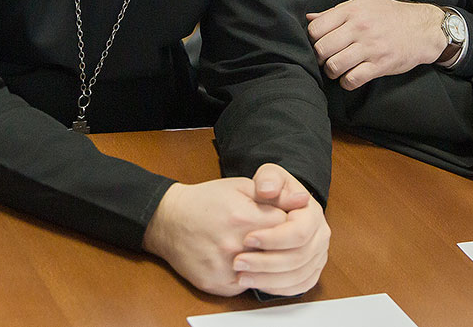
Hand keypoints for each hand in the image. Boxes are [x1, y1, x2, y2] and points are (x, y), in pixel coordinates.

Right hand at [143, 177, 285, 295]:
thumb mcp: (240, 187)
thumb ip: (273, 194)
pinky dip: (251, 276)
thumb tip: (303, 199)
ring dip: (269, 264)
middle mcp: (235, 245)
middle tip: (278, 240)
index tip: (289, 223)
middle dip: (282, 247)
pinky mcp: (216, 284)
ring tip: (265, 252)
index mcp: (244, 217)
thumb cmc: (205, 201)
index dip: (292, 226)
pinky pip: (246, 285)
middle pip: (279, 254)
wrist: (168, 220)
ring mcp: (225, 268)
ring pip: (265, 274)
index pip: (289, 229)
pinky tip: (247, 263)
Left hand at [232, 164, 329, 295]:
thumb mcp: (270, 177)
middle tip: (238, 262)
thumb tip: (268, 190)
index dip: (273, 238)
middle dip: (266, 262)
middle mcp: (320, 236)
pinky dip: (277, 288)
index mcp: (313, 213)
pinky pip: (298, 286)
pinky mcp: (311, 271)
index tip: (247, 238)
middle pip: (299, 258)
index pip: (299, 232)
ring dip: (268, 279)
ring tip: (241, 276)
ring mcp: (318, 255)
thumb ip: (268, 180)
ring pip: (298, 276)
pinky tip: (256, 283)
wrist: (280, 205)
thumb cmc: (273, 190)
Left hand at [307, 0, 446, 89]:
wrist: (423, 28)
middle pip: (322, 49)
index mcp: (353, 11)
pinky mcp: (380, 65)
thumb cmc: (390, 15)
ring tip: (337, 68)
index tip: (319, 43)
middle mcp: (360, 28)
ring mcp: (370, 47)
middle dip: (319, 57)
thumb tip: (309, 18)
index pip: (316, 28)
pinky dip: (346, 82)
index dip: (312, 39)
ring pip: (334, 66)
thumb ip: (335, 12)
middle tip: (326, 58)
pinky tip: (350, 76)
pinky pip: (352, 79)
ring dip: (331, 71)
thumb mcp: (364, 4)